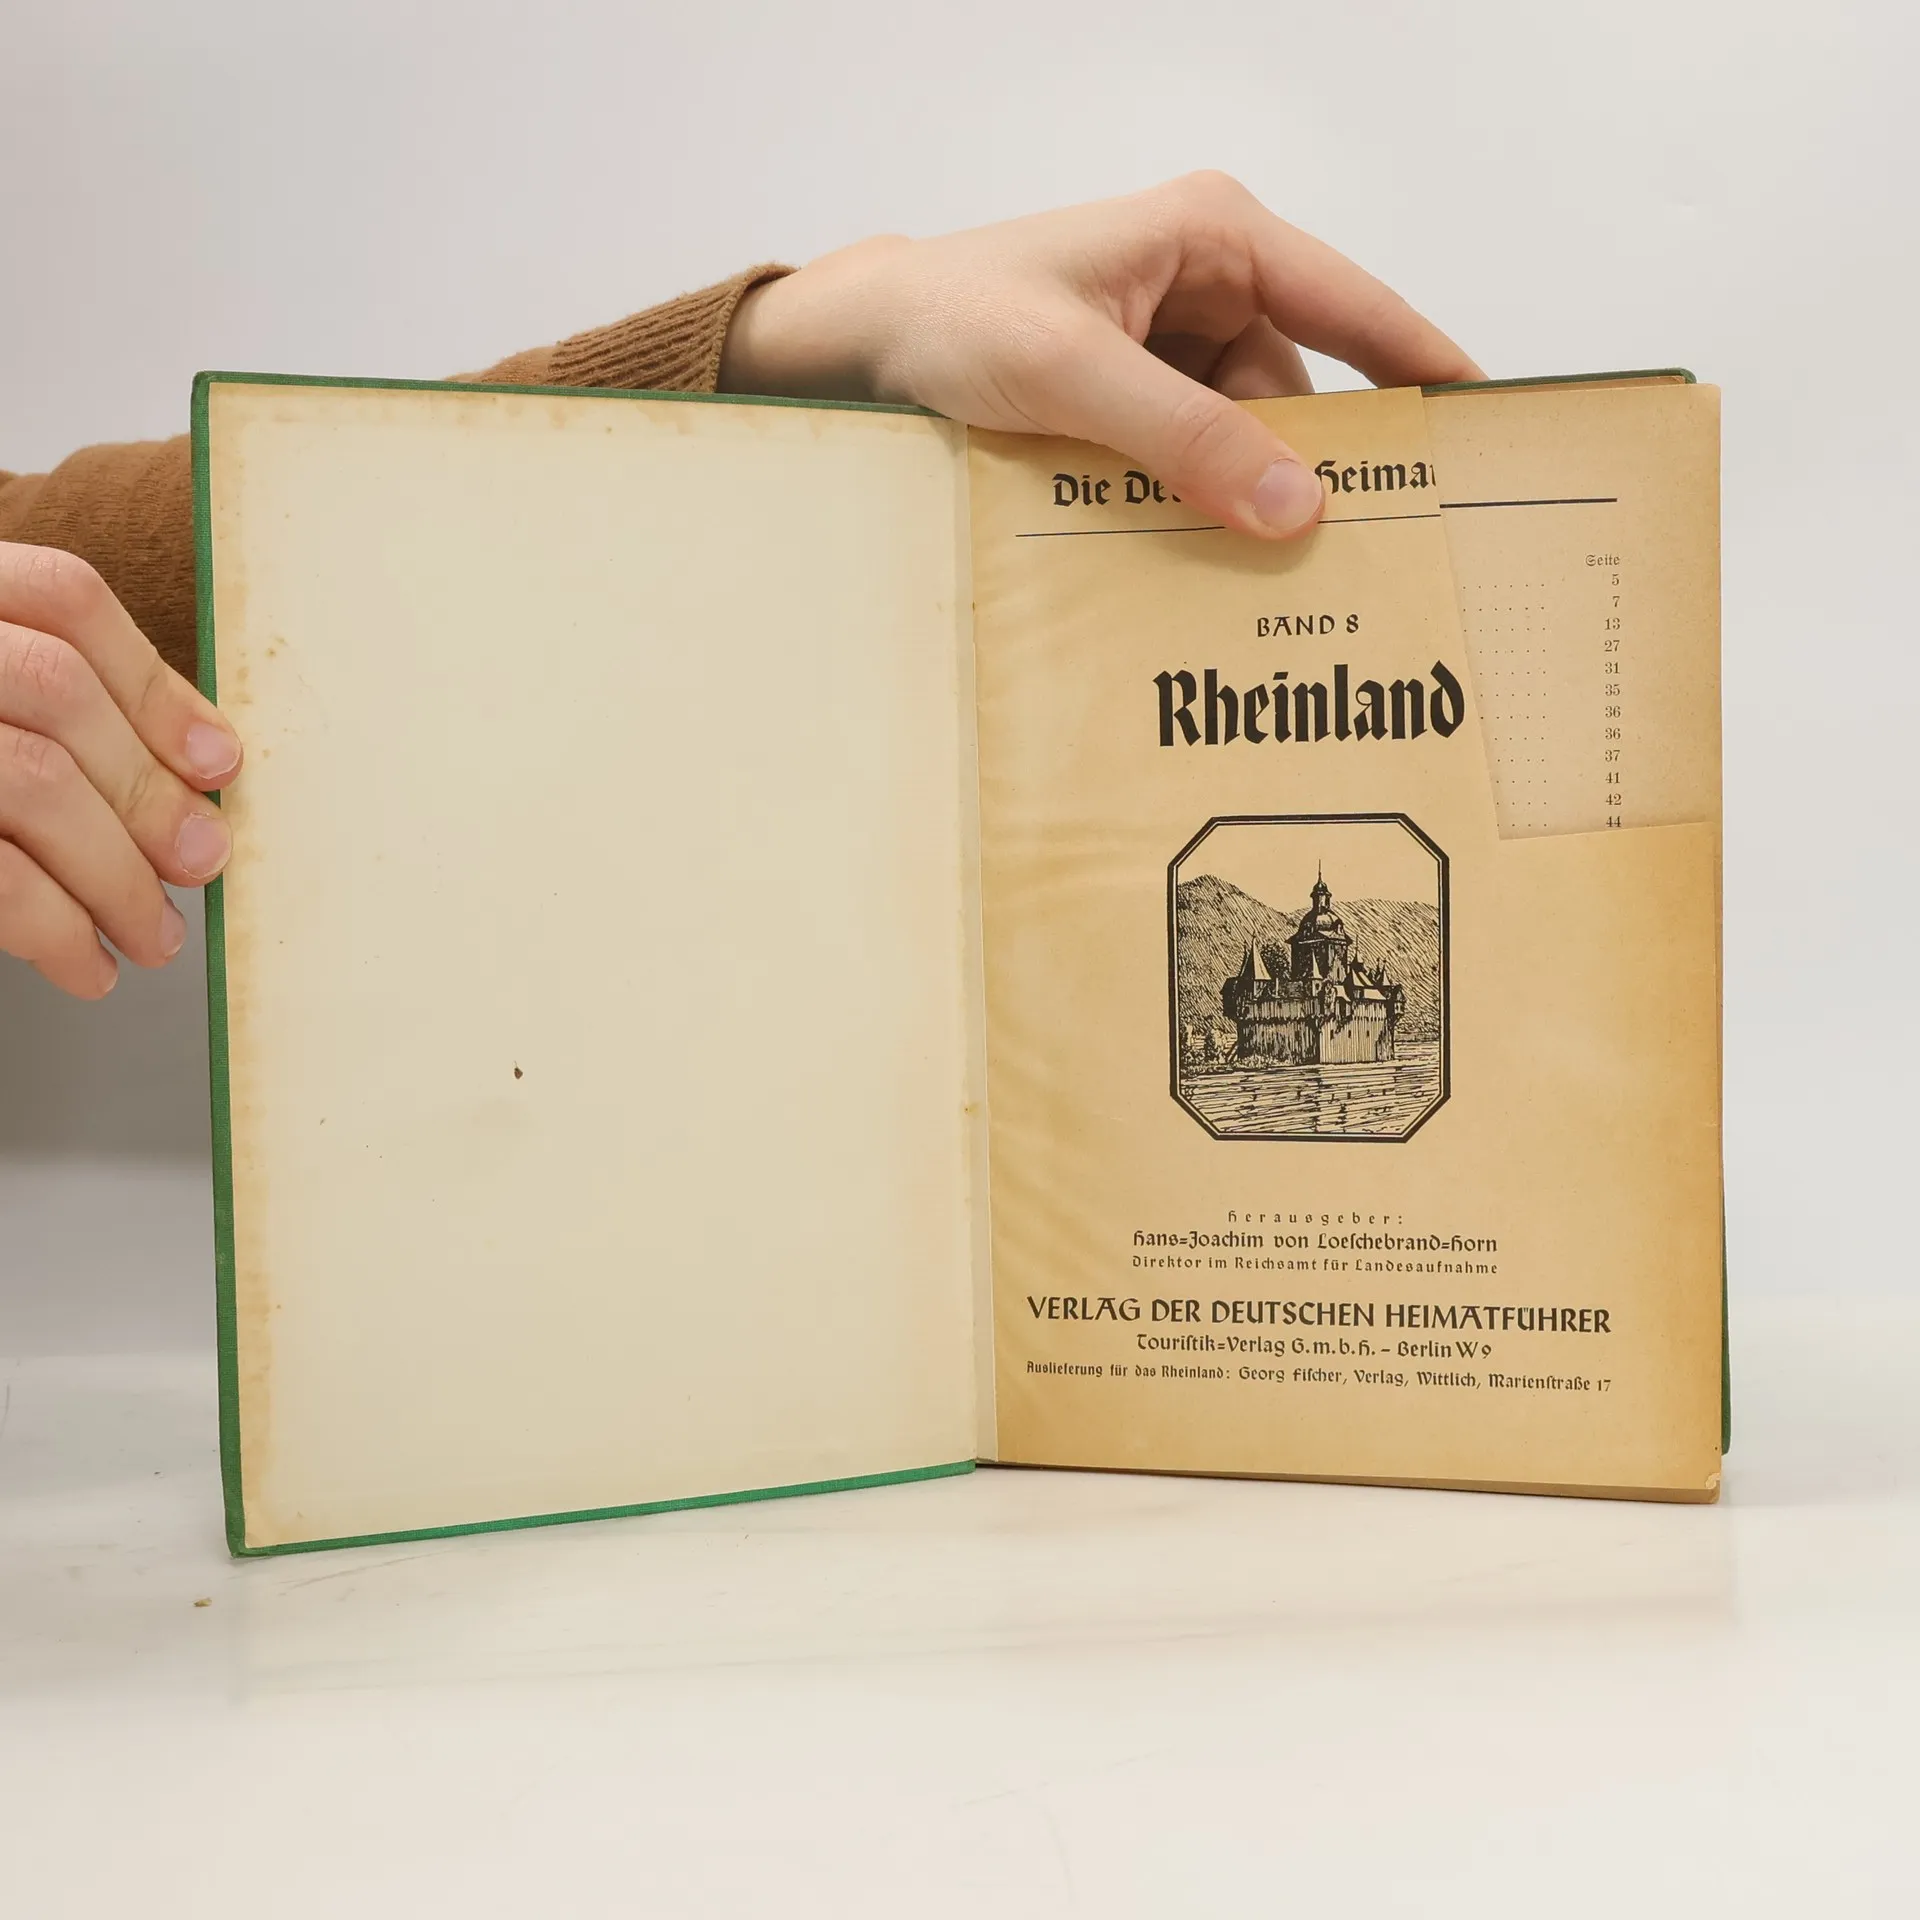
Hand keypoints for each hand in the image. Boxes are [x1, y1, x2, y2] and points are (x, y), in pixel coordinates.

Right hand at [0, 543, 240, 997]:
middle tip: (200, 863)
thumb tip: (197, 773)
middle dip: (147, 792)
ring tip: (152, 935)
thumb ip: (55, 705)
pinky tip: (83, 962)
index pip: (60, 599)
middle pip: (56, 693)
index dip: (152, 685)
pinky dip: (56, 928)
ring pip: (32, 781)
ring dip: (117, 875)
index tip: (218, 762)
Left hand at [720, 171, 1482, 538]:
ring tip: (1260, 575)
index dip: (1423, 367)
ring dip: (1242, 497)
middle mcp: (1204, 281)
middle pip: (1297, 386)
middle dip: (1313, 465)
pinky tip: (1195, 552)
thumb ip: (1185, 440)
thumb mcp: (1073, 378)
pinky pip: (1193, 453)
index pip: (1351, 303)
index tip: (1488, 427)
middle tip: (1364, 551)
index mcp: (1211, 236)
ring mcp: (1168, 340)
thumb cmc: (953, 320)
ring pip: (1244, 434)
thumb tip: (1297, 505)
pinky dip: (1195, 500)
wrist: (859, 344)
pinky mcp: (1133, 394)